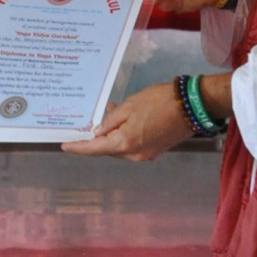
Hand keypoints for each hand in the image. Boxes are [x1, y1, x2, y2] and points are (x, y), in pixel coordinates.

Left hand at [60, 82, 193, 161]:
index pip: (95, 149)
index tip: (64, 145)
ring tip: (110, 112)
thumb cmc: (159, 101)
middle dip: (98, 137)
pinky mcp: (156, 151)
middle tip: (91, 119)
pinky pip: (133, 145)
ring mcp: (146, 155)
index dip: (78, 147)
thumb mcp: (130, 106)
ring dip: (112, 134)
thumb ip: (111, 121)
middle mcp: (134, 155)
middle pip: (108, 149)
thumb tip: (99, 132)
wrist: (192, 106)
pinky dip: (125, 135)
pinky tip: (125, 120)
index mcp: (125, 143)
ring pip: (120, 147)